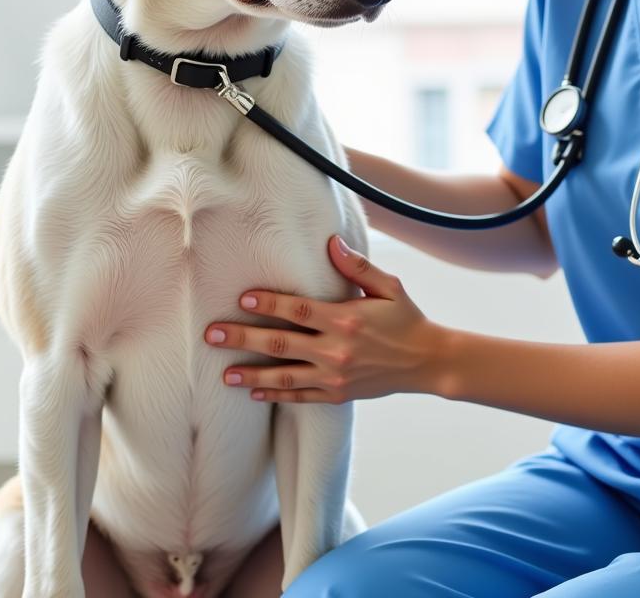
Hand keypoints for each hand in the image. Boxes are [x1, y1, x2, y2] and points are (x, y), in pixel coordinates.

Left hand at [205, 235, 445, 403]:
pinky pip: (300, 397)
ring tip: (224, 373)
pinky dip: (275, 395)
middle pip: (280, 344)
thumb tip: (331, 243)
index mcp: (345, 319)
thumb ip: (358, 266)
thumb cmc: (407, 318)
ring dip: (251, 374)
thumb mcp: (389, 287)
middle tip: (212, 335)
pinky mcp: (337, 394)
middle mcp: (336, 350)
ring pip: (284, 376)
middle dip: (243, 338)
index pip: (298, 310)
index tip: (243, 299)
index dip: (269, 305)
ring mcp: (335, 376)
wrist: (427, 361)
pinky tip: (254, 392)